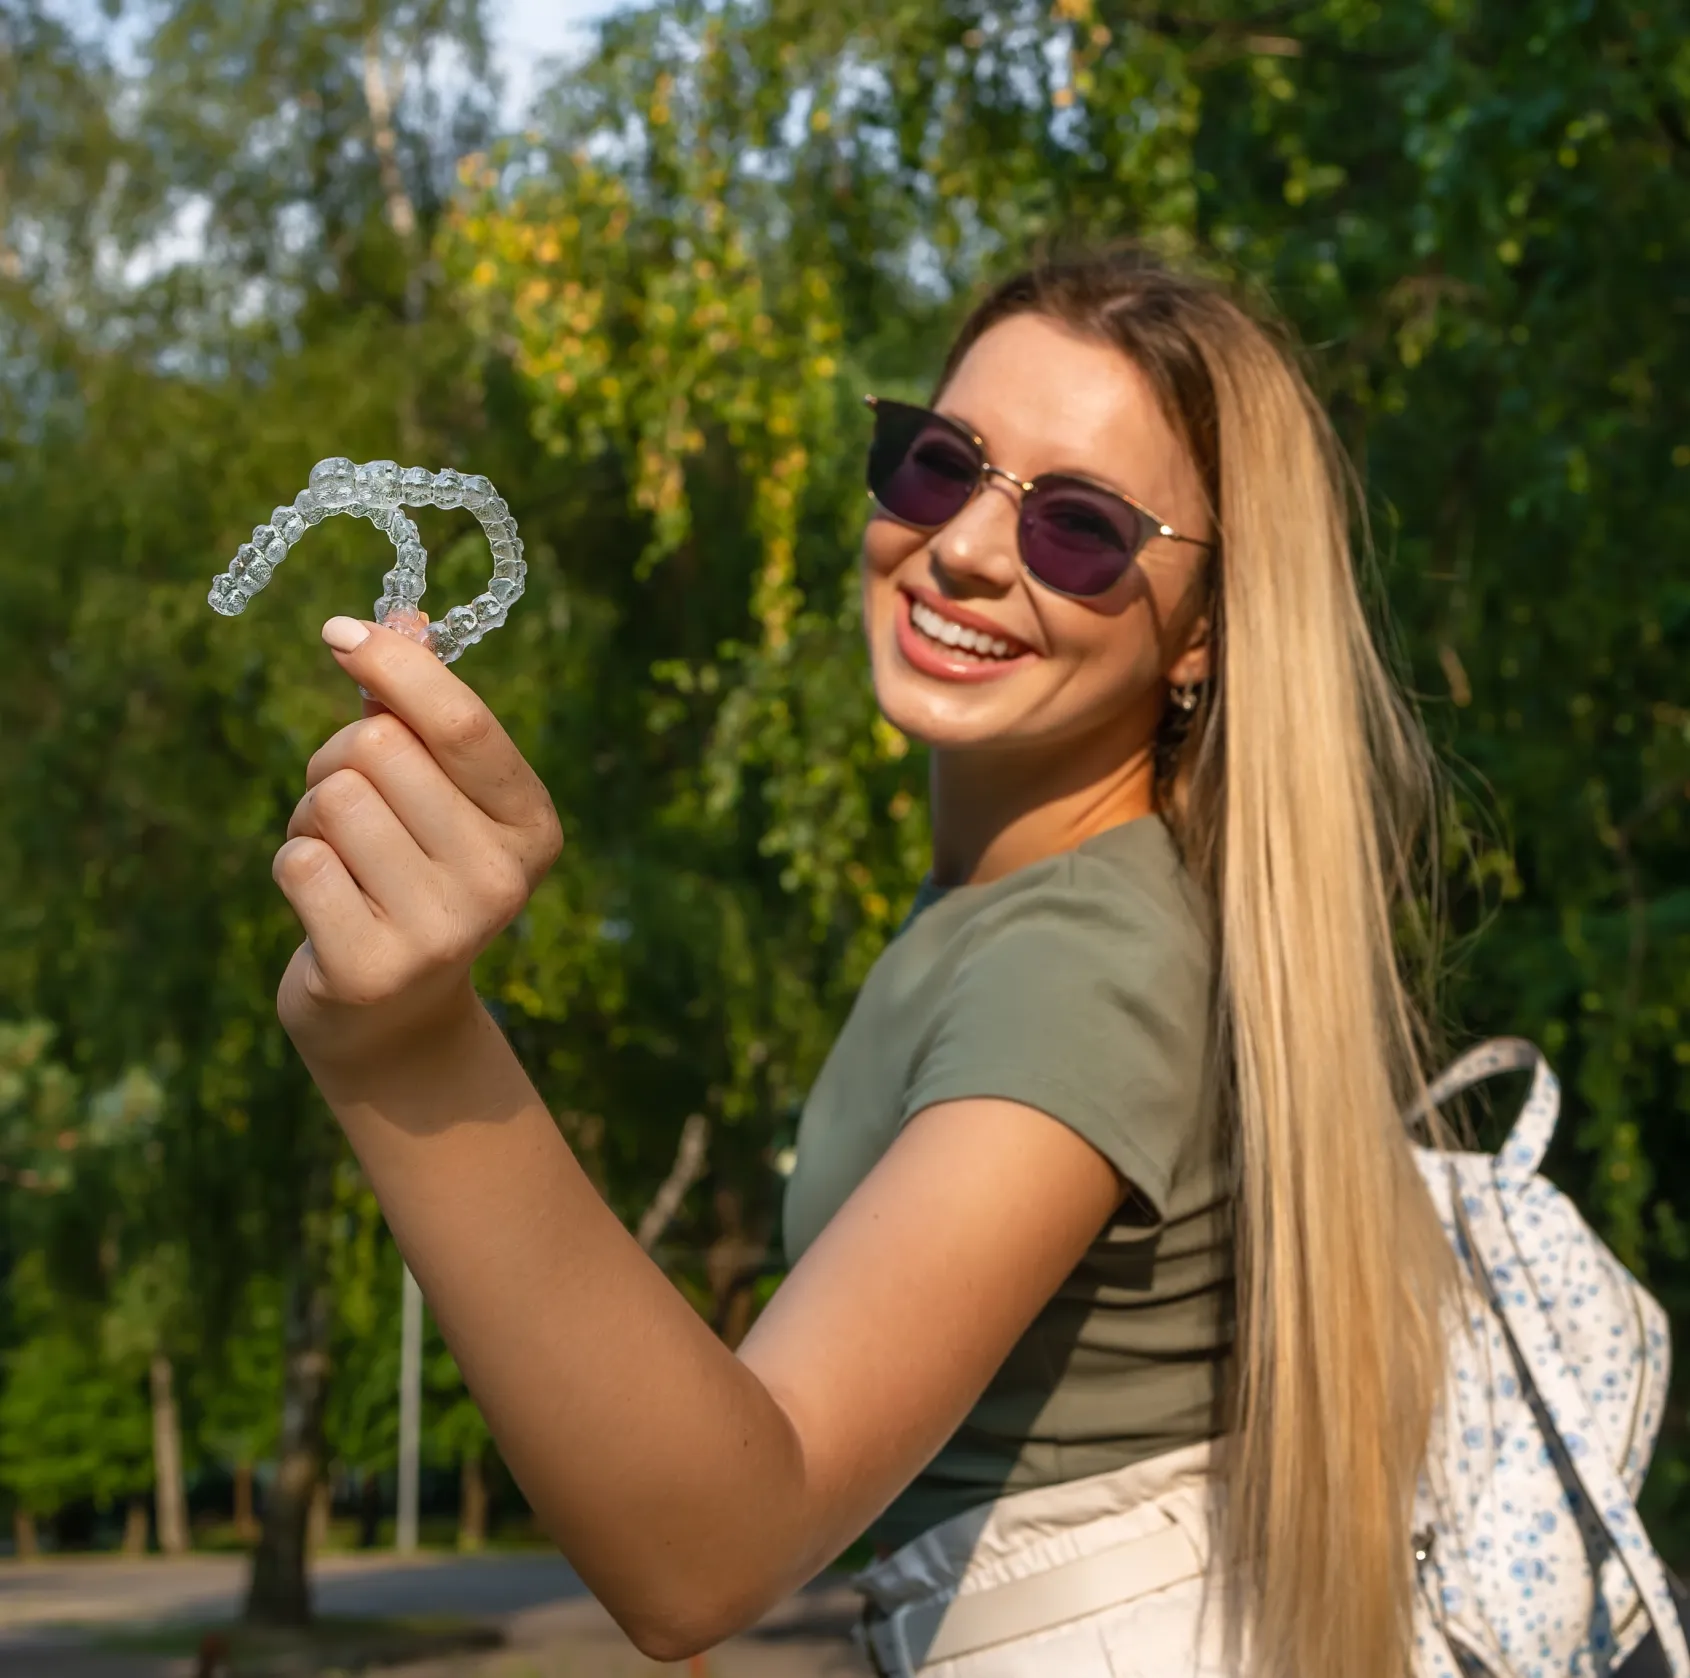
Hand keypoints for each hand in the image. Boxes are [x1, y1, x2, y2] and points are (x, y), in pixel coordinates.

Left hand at [272, 616, 562, 1072]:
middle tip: (347, 804)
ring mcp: (444, 929)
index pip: (464, 723)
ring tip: (340, 858)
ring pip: (332, 799)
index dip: (397, 666)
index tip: (338, 632)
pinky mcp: (375, 968)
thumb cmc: (408, 873)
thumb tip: (403, 617)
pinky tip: (324, 901)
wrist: (393, 1015)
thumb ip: (419, 710)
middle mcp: (502, 879)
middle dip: (337, 758)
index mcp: (532, 826)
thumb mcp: (432, 793)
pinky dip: (293, 865)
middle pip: (378, 748)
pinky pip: (298, 862)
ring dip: (311, 817)